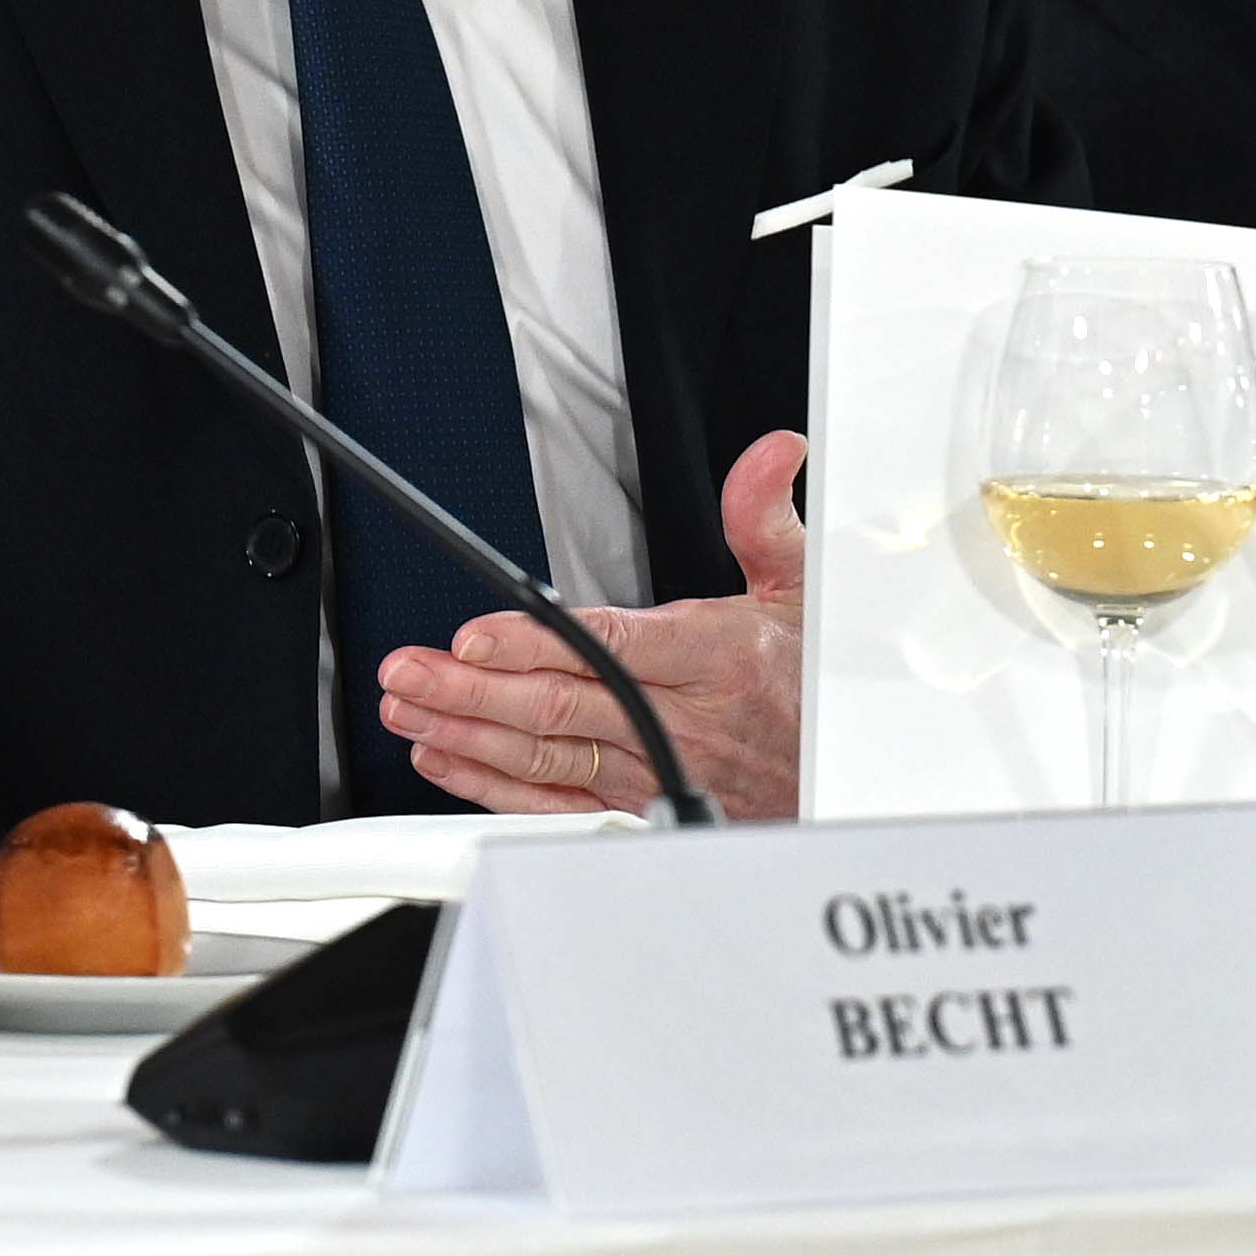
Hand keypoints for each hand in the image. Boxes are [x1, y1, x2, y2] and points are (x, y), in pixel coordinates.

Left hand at [376, 429, 805, 819]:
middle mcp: (676, 719)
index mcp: (711, 658)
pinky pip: (559, 799)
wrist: (848, 767)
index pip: (607, 648)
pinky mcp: (642, 802)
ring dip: (470, 734)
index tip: (473, 636)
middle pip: (560, 707)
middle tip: (407, 672)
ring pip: (548, 756)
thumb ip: (767, 515)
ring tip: (409, 710)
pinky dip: (496, 784)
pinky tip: (447, 759)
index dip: (534, 645)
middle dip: (472, 689)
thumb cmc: (816, 674)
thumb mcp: (806, 582)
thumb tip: (771, 453)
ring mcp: (655, 766)